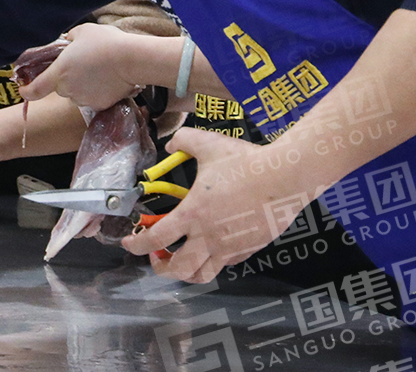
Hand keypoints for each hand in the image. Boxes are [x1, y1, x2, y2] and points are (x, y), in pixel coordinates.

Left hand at [20, 23, 151, 110]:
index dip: (26, 91)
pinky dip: (96, 91)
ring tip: (97, 69)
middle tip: (80, 64)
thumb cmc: (104, 42)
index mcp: (59, 73)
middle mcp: (68, 90)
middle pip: (60, 87)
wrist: (132, 59)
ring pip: (77, 94)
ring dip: (81, 85)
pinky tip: (107, 79)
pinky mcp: (101, 105)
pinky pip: (93, 98)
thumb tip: (67, 42)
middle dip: (66, 78)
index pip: (35, 89)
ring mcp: (85, 99)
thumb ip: (68, 39)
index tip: (23, 89)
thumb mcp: (81, 32)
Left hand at [123, 127, 296, 281]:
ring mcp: (230, 248)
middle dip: (160, 266)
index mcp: (193, 214)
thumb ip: (182, 141)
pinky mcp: (248, 250)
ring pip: (202, 275)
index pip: (155, 240)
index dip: (137, 245)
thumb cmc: (246, 162)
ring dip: (185, 271)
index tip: (129, 242)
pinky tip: (209, 245)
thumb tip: (170, 144)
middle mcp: (210, 238)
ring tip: (180, 255)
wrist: (286, 177)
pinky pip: (224, 264)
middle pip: (177, 270)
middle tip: (155, 254)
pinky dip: (211, 261)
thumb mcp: (206, 143)